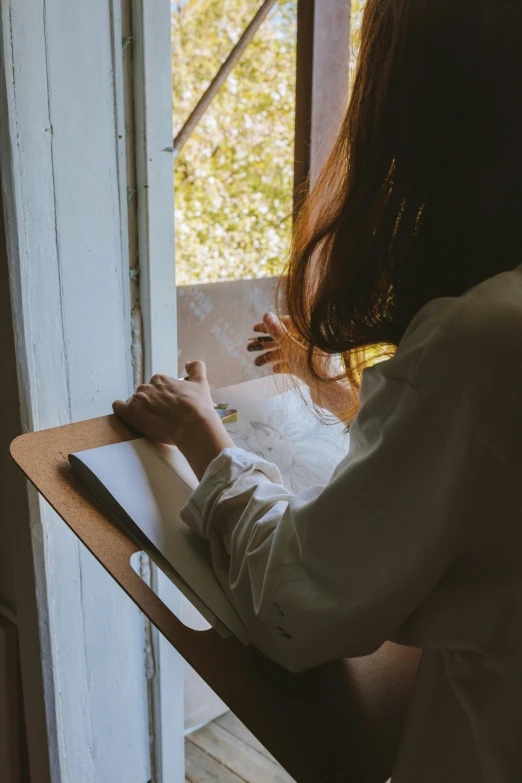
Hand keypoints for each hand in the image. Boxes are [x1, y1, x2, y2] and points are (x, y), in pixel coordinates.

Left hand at [112, 361, 233, 479]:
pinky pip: (118, 408)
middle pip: (145, 395)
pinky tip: (130, 416)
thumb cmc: (198, 407)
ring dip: (141, 410)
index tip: (169, 407)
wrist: (193, 425)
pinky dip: (122, 410)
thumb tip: (187, 363)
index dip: (162, 398)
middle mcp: (147, 386)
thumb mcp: (201, 383)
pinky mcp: (130, 413)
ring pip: (134, 403)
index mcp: (161, 379)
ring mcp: (138, 400)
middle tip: (163, 416)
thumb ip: (195, 368)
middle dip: (152, 404)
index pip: (156, 387)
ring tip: (153, 421)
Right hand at [247, 313, 354, 419]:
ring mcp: (310, 356)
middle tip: (250, 347)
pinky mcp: (310, 369)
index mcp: (309, 332)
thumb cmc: (315, 368)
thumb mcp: (292, 349)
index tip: (255, 329)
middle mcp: (310, 342)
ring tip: (256, 362)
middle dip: (266, 343)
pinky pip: (294, 364)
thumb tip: (267, 315)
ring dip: (271, 356)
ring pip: (287, 353)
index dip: (270, 325)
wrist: (332, 392)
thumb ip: (279, 332)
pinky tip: (273, 369)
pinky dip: (283, 366)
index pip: (286, 323)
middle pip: (284, 339)